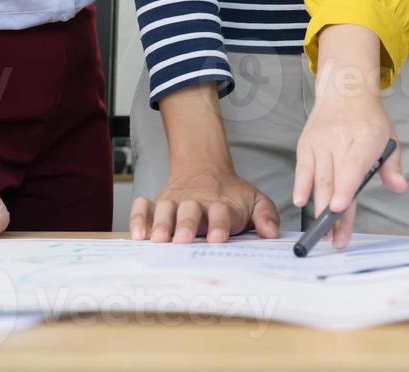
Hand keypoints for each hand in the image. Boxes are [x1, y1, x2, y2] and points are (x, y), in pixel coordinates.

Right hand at [129, 164, 279, 242]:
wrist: (204, 168)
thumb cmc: (230, 194)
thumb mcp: (254, 199)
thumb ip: (266, 215)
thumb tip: (271, 232)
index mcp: (221, 204)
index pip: (221, 213)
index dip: (219, 224)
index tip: (218, 237)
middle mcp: (195, 203)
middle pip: (190, 211)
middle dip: (187, 225)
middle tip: (184, 239)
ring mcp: (174, 202)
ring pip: (164, 209)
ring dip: (161, 223)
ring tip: (159, 239)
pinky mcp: (156, 203)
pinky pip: (142, 207)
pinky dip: (137, 217)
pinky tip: (137, 234)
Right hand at [293, 91, 405, 249]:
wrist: (345, 90)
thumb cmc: (368, 120)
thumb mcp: (389, 138)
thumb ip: (392, 166)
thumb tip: (399, 187)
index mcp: (365, 138)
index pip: (353, 166)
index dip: (346, 188)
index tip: (340, 208)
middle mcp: (340, 139)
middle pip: (334, 180)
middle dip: (333, 212)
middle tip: (336, 239)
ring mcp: (320, 141)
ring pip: (318, 179)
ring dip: (318, 207)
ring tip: (323, 232)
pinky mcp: (306, 144)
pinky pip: (302, 168)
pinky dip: (301, 186)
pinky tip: (301, 202)